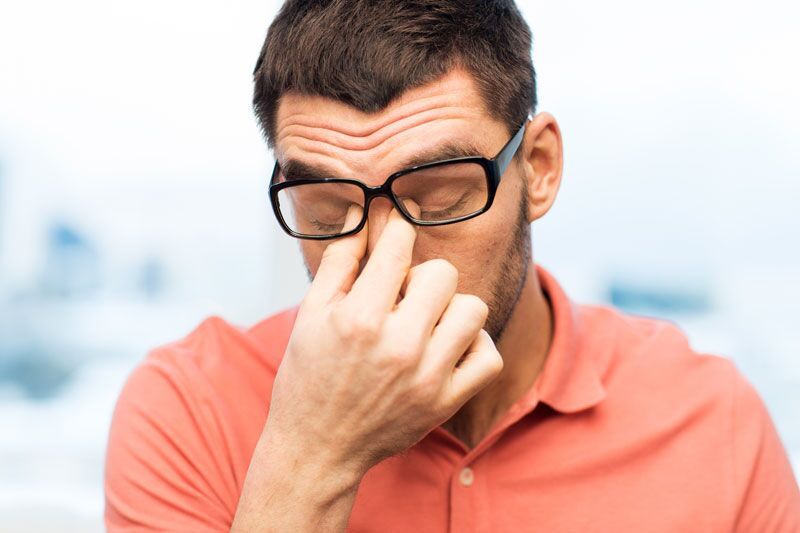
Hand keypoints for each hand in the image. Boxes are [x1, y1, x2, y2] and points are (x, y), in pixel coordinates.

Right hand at [265, 204, 503, 475]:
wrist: (317, 449)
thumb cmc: (308, 378)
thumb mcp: (310, 314)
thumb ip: (340, 260)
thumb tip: (362, 212)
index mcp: (359, 319)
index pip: (398, 245)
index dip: (398, 226)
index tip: (398, 226)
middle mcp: (398, 346)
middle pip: (443, 273)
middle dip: (422, 274)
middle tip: (403, 295)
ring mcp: (427, 376)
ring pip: (472, 308)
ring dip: (450, 308)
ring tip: (426, 322)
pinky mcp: (446, 402)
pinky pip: (488, 355)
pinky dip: (473, 345)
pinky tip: (446, 347)